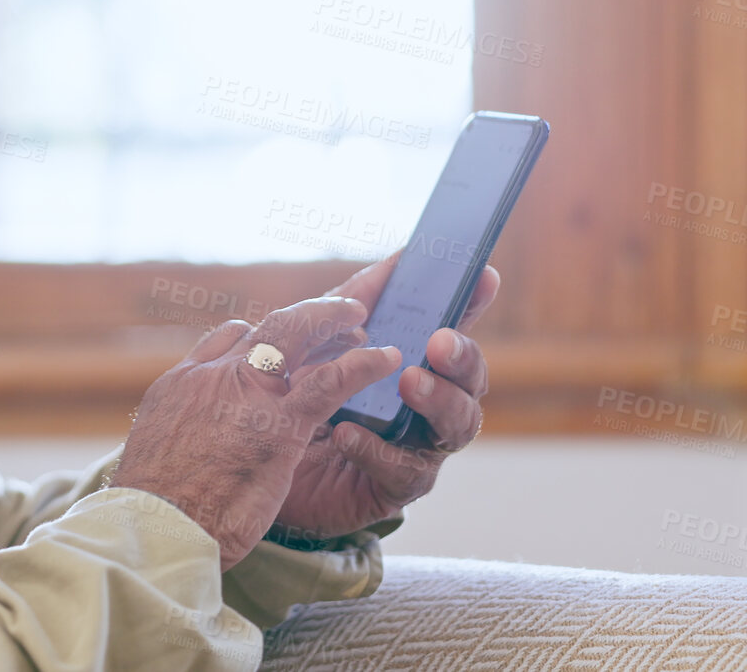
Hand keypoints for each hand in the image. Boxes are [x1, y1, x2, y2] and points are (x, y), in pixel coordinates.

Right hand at [110, 298, 401, 568]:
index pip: (228, 339)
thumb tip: (183, 442)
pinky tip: (384, 358)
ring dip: (334, 324)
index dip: (260, 333)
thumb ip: (178, 432)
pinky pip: (330, 381)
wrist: (156, 526)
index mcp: (184, 383)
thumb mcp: (151, 450)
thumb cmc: (152, 506)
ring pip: (299, 336)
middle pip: (267, 326)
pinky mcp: (281, 426)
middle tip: (337, 314)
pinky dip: (361, 365)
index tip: (281, 338)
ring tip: (360, 322)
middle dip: (307, 315)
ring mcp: (249, 395)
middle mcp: (215, 376)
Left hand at [267, 252, 497, 543]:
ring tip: (407, 381)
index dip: (473, 305)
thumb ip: (360, 303)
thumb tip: (400, 257)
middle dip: (463, 358)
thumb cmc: (302, 398)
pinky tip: (348, 434)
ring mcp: (418, 449)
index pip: (454, 333)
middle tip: (439, 342)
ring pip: (456, 427)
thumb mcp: (324, 344)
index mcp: (418, 366)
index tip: (484, 276)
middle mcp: (430, 407)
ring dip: (436, 400)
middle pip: (470, 382)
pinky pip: (402, 471)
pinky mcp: (393, 488)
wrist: (262, 467)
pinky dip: (378, 449)